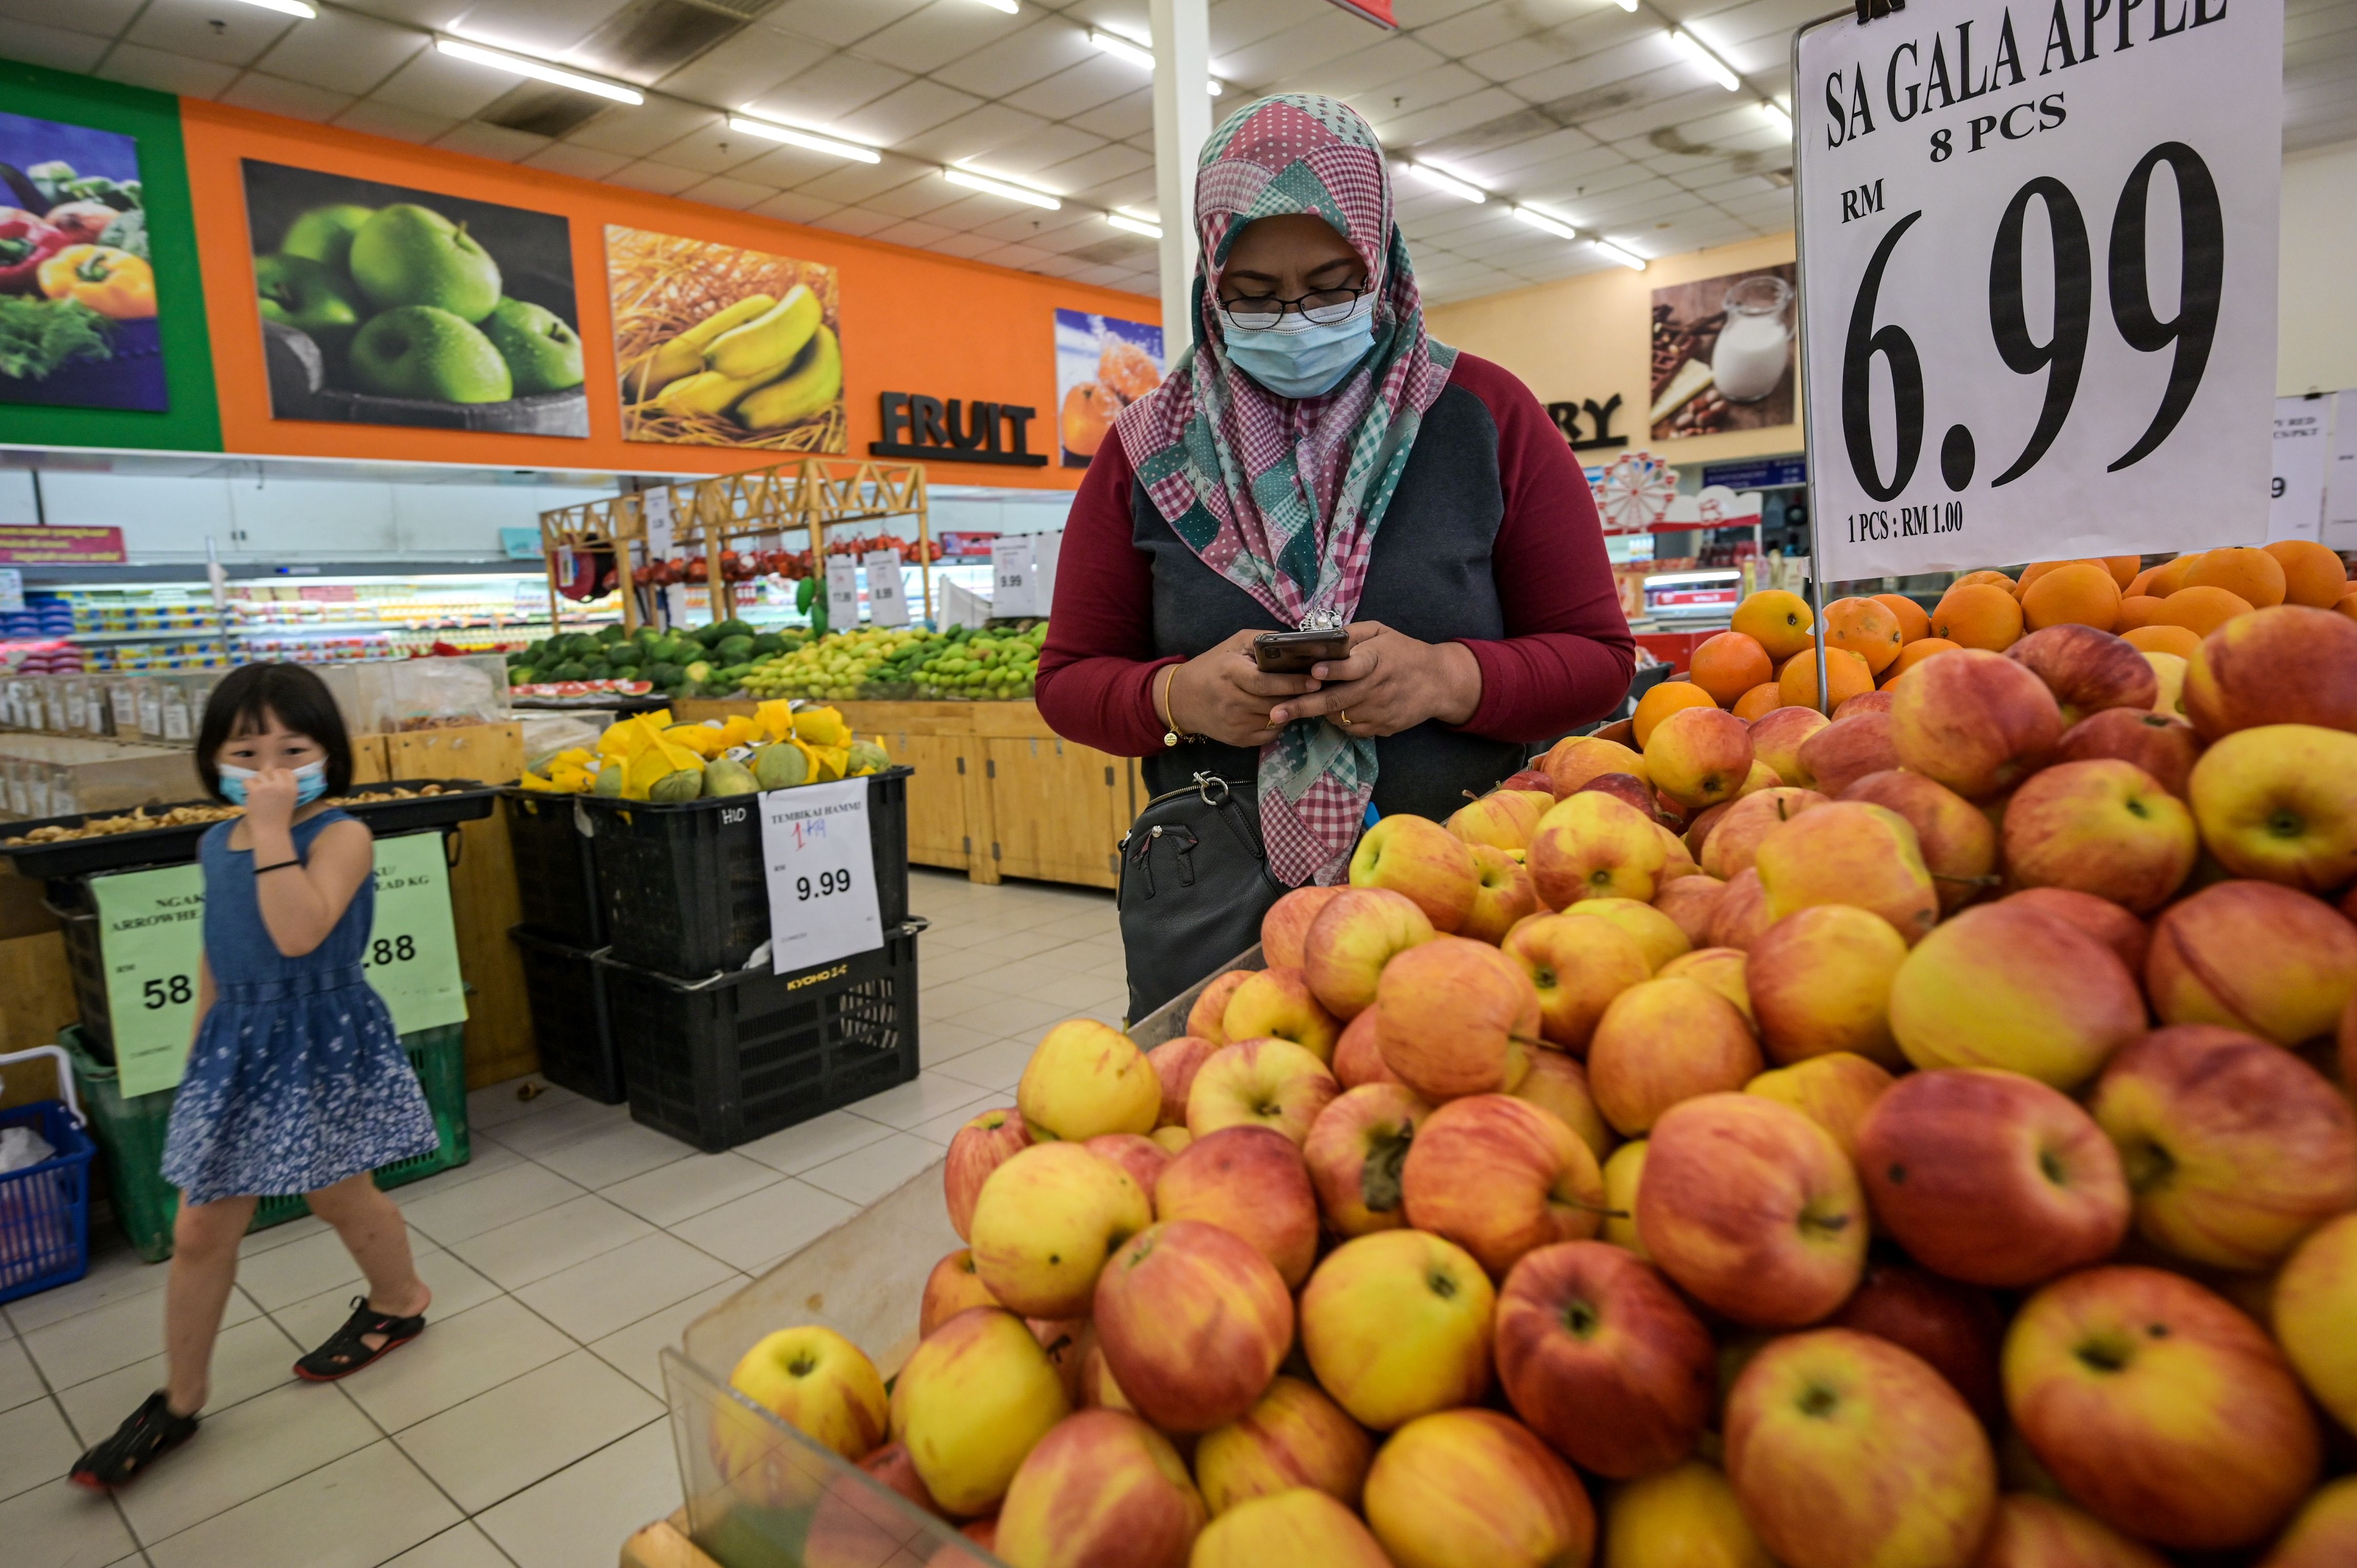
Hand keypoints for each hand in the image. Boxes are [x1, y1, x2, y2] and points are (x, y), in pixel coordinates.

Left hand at [242, 766, 299, 833]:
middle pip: (272, 771)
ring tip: (256, 793)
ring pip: (259, 775)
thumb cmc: (279, 818)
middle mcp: (282, 785)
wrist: (270, 831)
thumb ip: (284, 788)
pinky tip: (249, 794)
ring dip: (256, 782)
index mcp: (292, 788)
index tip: (273, 780)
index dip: (278, 773)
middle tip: (263, 789)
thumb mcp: (289, 800)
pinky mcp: (256, 790)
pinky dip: (247, 786)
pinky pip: (248, 781)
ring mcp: (269, 787)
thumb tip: (272, 774)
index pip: (286, 771)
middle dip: (266, 778)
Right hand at [1164, 629, 1325, 748]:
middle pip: (1275, 703)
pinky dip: (1279, 723)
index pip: (1265, 682)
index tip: (1314, 680)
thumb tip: (1297, 643)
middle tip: (1317, 689)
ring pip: (1276, 720)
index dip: (1292, 682)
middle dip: (1298, 696)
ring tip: (1299, 697)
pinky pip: (1270, 734)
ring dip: (1291, 709)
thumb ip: (1264, 640)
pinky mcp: (1238, 740)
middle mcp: (1232, 701)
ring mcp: (1235, 724)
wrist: (1182, 699)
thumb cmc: (1213, 666)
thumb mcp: (1235, 644)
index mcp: (1230, 673)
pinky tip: (1280, 710)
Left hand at [1266, 621, 1483, 737]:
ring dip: (1317, 711)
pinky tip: (1333, 709)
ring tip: (1294, 707)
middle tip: (1276, 712)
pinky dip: (1337, 719)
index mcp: (1378, 659)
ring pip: (1338, 716)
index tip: (1313, 673)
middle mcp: (1377, 687)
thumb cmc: (1404, 652)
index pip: (1354, 666)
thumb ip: (1351, 634)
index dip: (1334, 670)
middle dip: (1303, 707)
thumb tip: (1319, 638)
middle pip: (1336, 700)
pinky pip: (1350, 727)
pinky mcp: (1382, 728)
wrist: (1439, 682)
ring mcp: (1379, 711)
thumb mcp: (1381, 633)